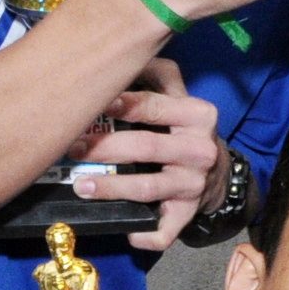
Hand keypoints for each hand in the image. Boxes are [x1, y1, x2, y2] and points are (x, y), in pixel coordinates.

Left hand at [66, 57, 221, 250]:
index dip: (118, 104)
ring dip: (111, 188)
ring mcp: (194, 184)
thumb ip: (153, 74)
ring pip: (148, 188)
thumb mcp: (176, 96)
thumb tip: (114, 54)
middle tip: (72, 147)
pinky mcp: (188, 212)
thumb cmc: (182, 128)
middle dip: (104, 147)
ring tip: (80, 186)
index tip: (89, 103)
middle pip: (146, 147)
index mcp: (197, 115)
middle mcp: (200, 149)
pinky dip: (146, 234)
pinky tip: (127, 232)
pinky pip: (166, 229)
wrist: (216, 171)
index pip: (152, 106)